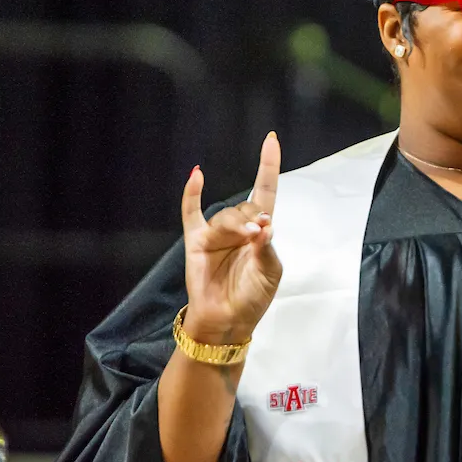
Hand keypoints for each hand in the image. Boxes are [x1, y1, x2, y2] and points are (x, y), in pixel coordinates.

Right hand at [180, 132, 282, 343]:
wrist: (227, 322)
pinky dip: (191, 194)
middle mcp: (237, 227)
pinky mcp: (196, 242)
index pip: (265, 190)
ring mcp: (215, 233)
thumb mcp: (271, 273)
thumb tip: (263, 224)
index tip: (271, 140)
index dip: (268, 166)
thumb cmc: (252, 298)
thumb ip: (267, 248)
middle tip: (257, 235)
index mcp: (260, 231)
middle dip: (252, 217)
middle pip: (245, 206)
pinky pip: (191, 213)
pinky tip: (197, 175)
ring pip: (225, 215)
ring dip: (236, 223)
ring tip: (246, 238)